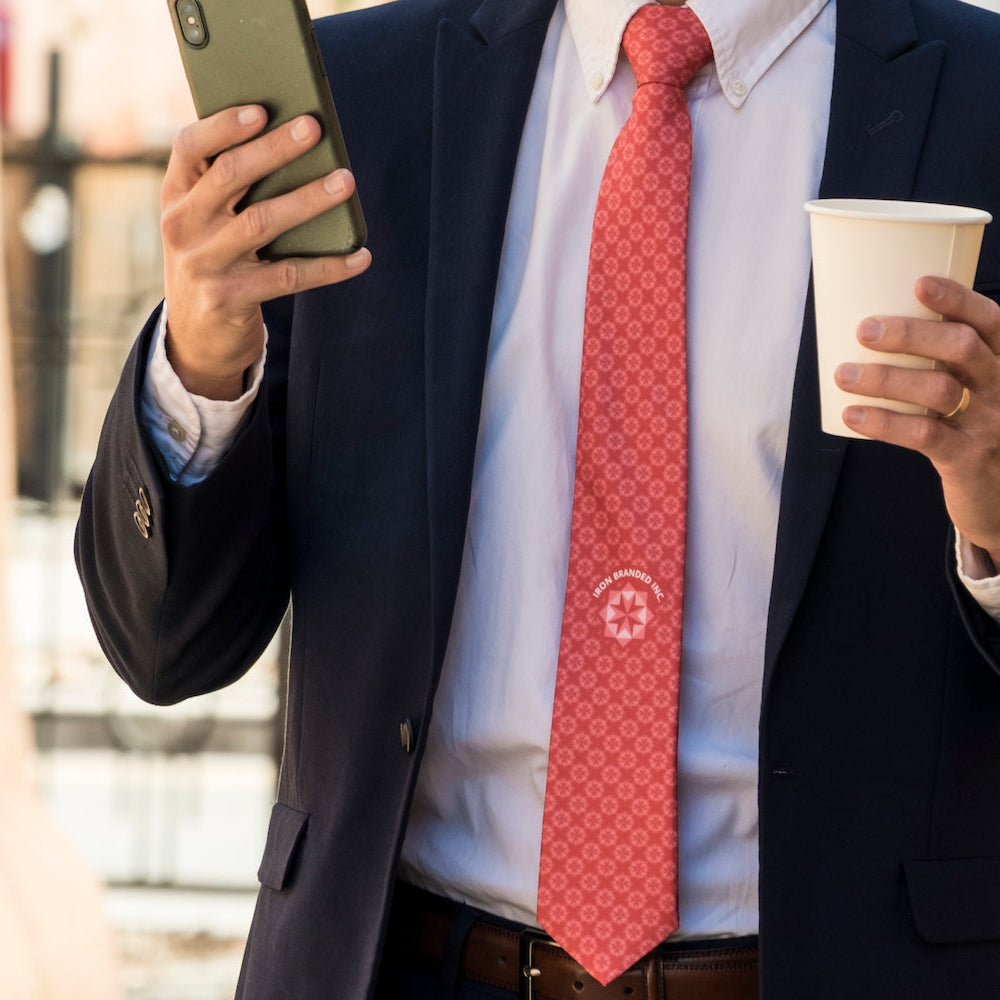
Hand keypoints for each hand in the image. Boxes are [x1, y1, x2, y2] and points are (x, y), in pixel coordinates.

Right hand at [160, 106, 370, 399]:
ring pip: (262, 221)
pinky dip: (329, 267)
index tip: (262, 110)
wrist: (195, 336)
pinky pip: (288, 277)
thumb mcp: (205, 223)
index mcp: (175, 195)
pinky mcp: (229, 298)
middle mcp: (183, 225)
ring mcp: (204, 263)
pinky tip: (360, 256)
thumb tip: (298, 149)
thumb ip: (230, 189)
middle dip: (276, 149)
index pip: (190, 147)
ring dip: (308, 199)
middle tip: (315, 129)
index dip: (224, 125)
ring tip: (345, 182)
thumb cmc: (214, 261)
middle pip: (231, 176)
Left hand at [834, 276, 999, 565]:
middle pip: (962, 347)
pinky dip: (883, 422)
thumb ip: (940, 362)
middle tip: (864, 330)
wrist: (998, 494)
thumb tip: (871, 330)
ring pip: (940, 389)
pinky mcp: (968, 458)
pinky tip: (851, 415)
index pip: (991, 321)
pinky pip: (924, 434)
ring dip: (886, 378)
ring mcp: (990, 423)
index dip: (959, 299)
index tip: (919, 283)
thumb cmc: (971, 429)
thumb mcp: (972, 390)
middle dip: (911, 334)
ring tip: (843, 374)